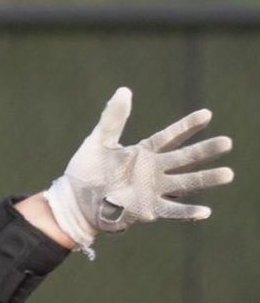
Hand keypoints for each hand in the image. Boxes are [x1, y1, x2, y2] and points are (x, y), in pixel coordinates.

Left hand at [44, 87, 233, 256]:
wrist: (74, 202)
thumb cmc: (85, 171)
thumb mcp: (98, 141)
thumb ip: (113, 118)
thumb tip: (124, 90)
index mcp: (143, 152)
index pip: (170, 136)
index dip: (187, 126)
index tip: (207, 114)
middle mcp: (153, 170)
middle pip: (184, 159)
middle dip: (205, 151)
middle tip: (227, 142)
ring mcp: (153, 190)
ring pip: (186, 183)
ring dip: (206, 179)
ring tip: (228, 173)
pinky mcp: (148, 209)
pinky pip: (172, 211)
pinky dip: (188, 212)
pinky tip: (205, 211)